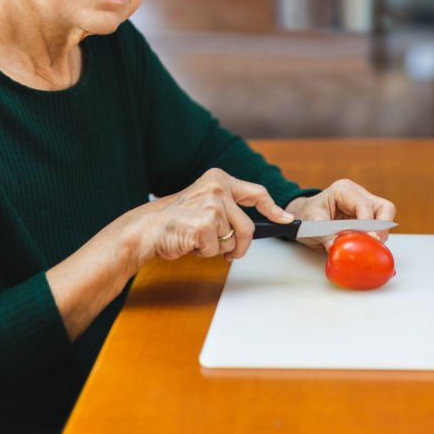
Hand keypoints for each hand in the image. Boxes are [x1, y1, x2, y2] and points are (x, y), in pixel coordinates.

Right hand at [121, 168, 293, 265]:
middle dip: (241, 245)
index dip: (273, 209)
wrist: (147, 228)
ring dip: (217, 248)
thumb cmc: (176, 219)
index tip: (285, 219)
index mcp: (219, 179)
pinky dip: (204, 252)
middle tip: (232, 254)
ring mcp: (211, 205)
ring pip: (231, 240)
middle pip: (246, 227)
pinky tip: (190, 242)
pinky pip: (215, 249)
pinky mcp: (204, 224)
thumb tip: (255, 226)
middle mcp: (218, 188)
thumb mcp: (205, 203)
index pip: (257, 193)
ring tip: (198, 239)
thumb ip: (228, 208)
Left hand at [285, 179, 396, 250]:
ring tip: (369, 246)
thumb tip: (336, 246)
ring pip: (386, 216)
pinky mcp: (366, 217)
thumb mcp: (312, 225)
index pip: (364, 205)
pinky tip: (367, 246)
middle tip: (376, 242)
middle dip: (383, 226)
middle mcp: (358, 194)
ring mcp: (364, 205)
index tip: (369, 239)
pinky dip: (376, 237)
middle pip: (384, 207)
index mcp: (344, 190)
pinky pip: (379, 226)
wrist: (302, 217)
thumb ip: (325, 236)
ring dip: (381, 233)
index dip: (369, 224)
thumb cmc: (306, 216)